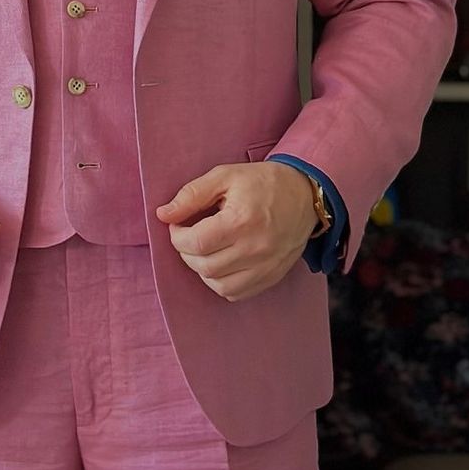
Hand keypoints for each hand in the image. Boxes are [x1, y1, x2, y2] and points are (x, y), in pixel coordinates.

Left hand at [154, 162, 316, 301]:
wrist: (305, 194)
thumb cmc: (263, 182)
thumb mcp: (225, 176)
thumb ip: (191, 195)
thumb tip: (163, 214)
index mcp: (242, 221)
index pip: (197, 243)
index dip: (178, 237)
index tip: (176, 225)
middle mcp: (256, 249)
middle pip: (205, 266)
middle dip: (186, 252)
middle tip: (187, 236)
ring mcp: (266, 267)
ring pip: (219, 285)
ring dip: (202, 270)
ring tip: (203, 249)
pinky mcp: (272, 276)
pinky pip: (237, 293)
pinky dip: (221, 282)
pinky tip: (221, 262)